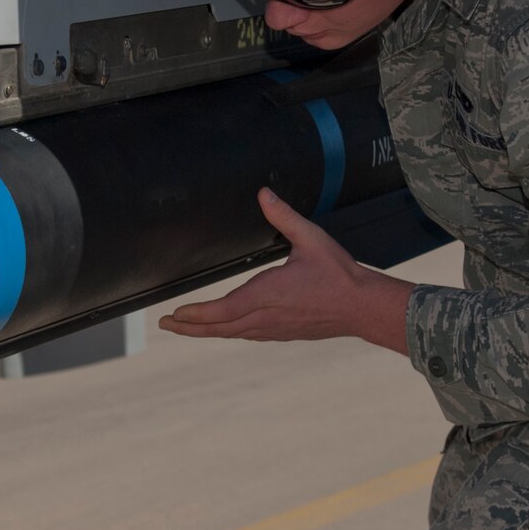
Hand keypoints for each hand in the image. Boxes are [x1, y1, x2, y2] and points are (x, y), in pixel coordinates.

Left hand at [158, 189, 411, 350]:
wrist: (363, 307)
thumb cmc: (339, 274)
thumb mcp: (310, 238)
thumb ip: (284, 216)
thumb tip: (263, 194)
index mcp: (269, 293)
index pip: (224, 309)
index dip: (197, 314)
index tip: (175, 314)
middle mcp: (267, 316)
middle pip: (220, 328)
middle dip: (190, 328)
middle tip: (166, 325)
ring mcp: (274, 329)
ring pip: (232, 334)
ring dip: (206, 332)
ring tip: (185, 328)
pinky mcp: (282, 334)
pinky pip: (247, 335)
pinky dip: (228, 332)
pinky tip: (223, 329)